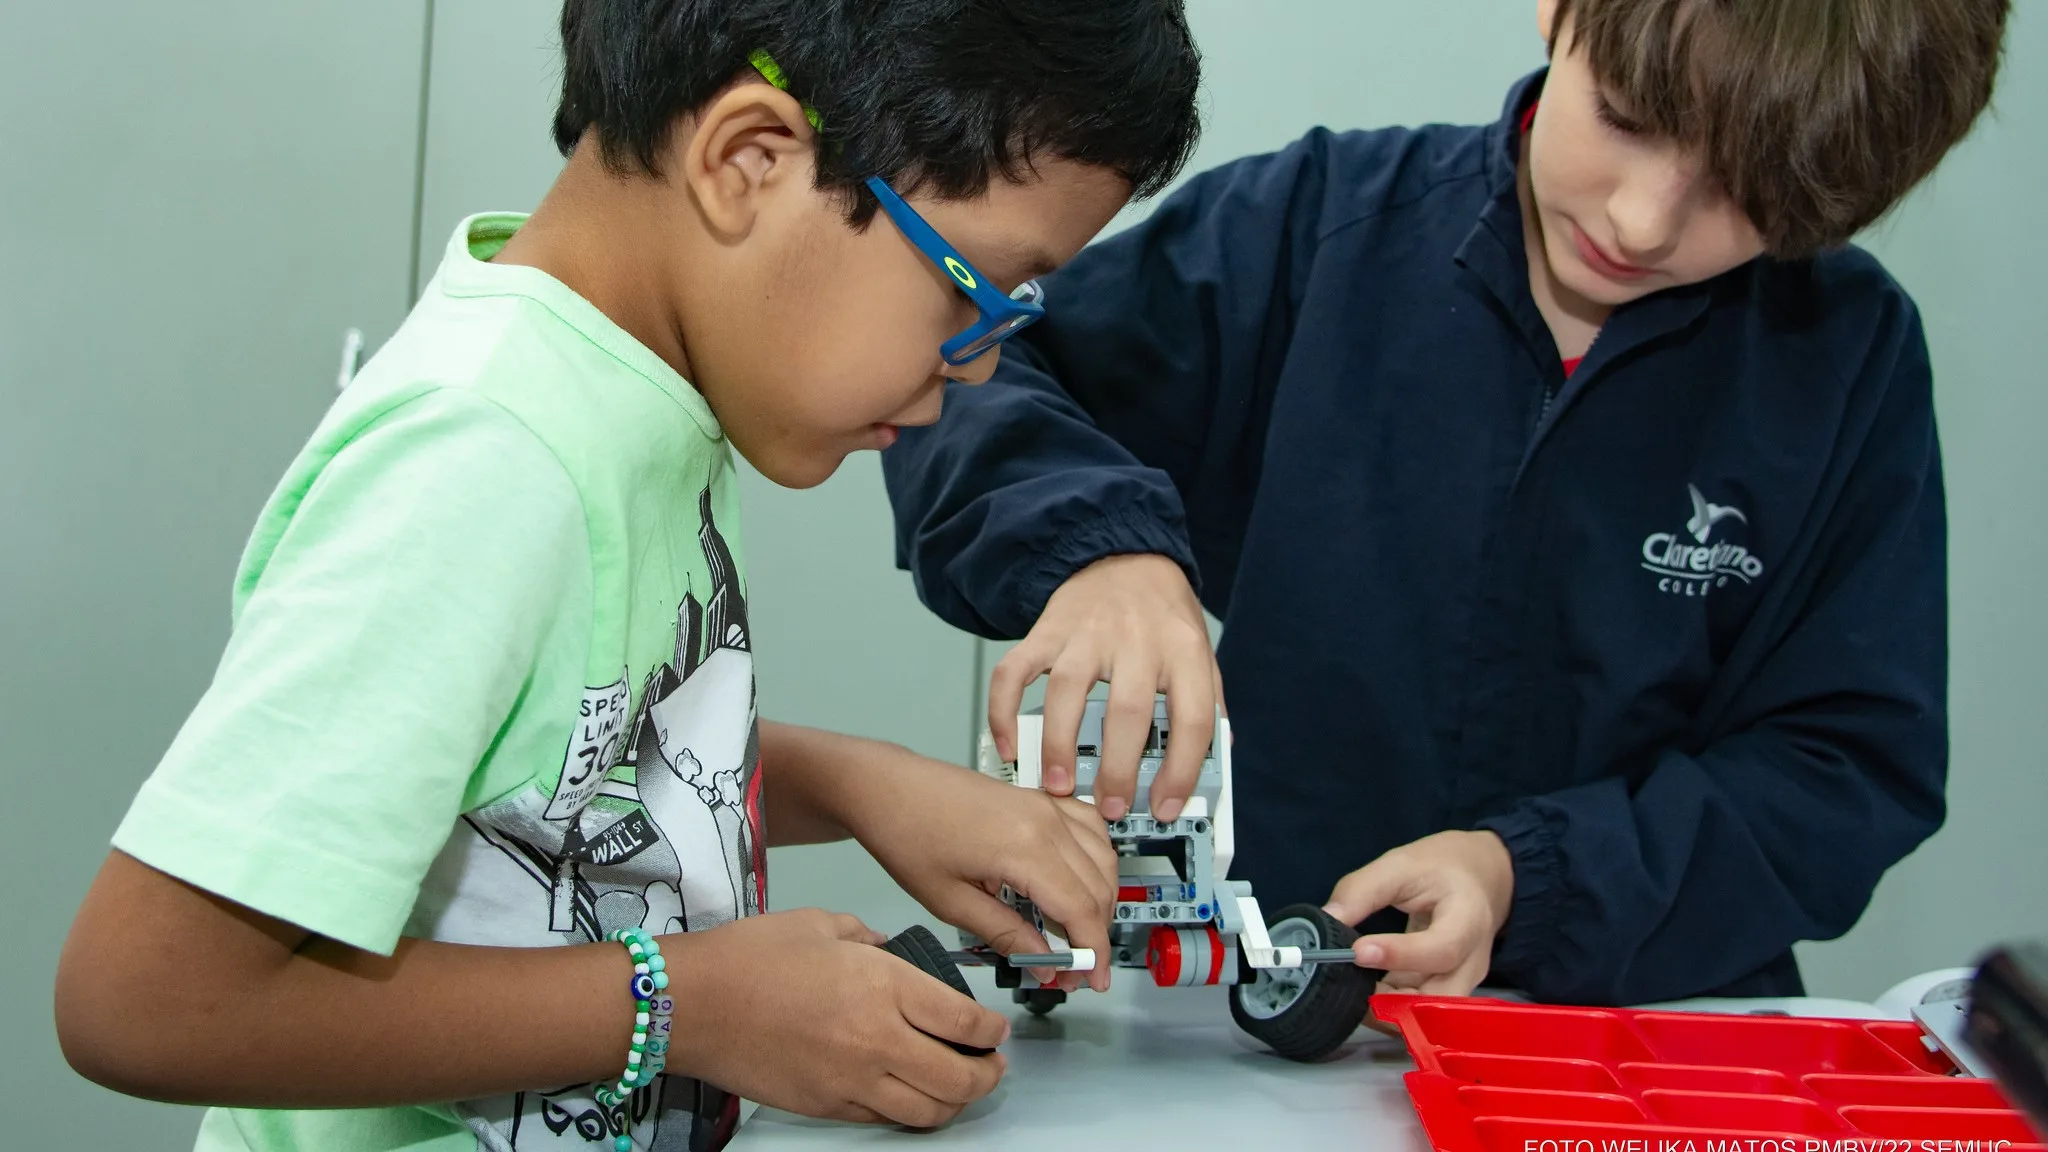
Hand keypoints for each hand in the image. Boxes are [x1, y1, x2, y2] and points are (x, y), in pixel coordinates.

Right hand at [666, 908, 1008, 1127]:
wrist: (694, 1003)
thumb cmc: (750, 958)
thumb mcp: (821, 925)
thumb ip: (869, 938)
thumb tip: (892, 950)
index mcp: (883, 986)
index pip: (965, 1021)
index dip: (991, 1030)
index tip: (995, 1028)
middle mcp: (877, 1039)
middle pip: (960, 1077)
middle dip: (988, 1074)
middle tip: (992, 1064)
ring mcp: (852, 1080)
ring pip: (929, 1110)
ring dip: (956, 1102)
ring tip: (960, 1087)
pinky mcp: (827, 1106)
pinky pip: (884, 1120)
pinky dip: (909, 1112)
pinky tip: (910, 1096)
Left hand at [837, 748, 1118, 993]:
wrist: (886, 785)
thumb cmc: (907, 836)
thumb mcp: (950, 901)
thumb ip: (1005, 933)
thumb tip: (1044, 963)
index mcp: (1026, 848)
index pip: (1082, 909)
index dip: (1092, 951)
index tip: (1090, 981)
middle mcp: (1047, 821)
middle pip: (1098, 887)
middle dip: (1094, 933)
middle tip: (1073, 967)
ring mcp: (1047, 805)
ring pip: (1103, 858)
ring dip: (1100, 899)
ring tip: (1076, 933)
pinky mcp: (1039, 798)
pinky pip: (1090, 827)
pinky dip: (1096, 859)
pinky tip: (1081, 881)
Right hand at [988, 553, 1221, 822]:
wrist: (1123, 556)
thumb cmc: (1163, 616)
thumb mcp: (1200, 652)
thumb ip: (1207, 704)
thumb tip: (1212, 764)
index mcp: (1183, 650)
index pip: (1192, 717)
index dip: (1182, 769)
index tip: (1164, 807)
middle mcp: (1136, 639)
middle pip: (1128, 710)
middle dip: (1118, 768)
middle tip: (1109, 808)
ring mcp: (1086, 633)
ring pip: (1067, 690)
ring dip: (1059, 744)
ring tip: (1058, 786)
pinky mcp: (1045, 631)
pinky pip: (1014, 671)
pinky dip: (1004, 709)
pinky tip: (1008, 745)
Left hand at [1321, 831, 1514, 998]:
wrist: (1481, 877)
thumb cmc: (1442, 868)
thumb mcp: (1401, 865)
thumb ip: (1362, 890)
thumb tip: (1327, 919)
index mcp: (1468, 920)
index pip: (1441, 949)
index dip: (1400, 956)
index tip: (1357, 951)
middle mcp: (1472, 961)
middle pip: (1441, 999)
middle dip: (1394, 1005)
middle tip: (1350, 990)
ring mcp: (1462, 981)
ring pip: (1429, 1015)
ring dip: (1389, 1012)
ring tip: (1350, 992)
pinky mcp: (1444, 990)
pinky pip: (1419, 1010)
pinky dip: (1390, 1008)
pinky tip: (1361, 993)